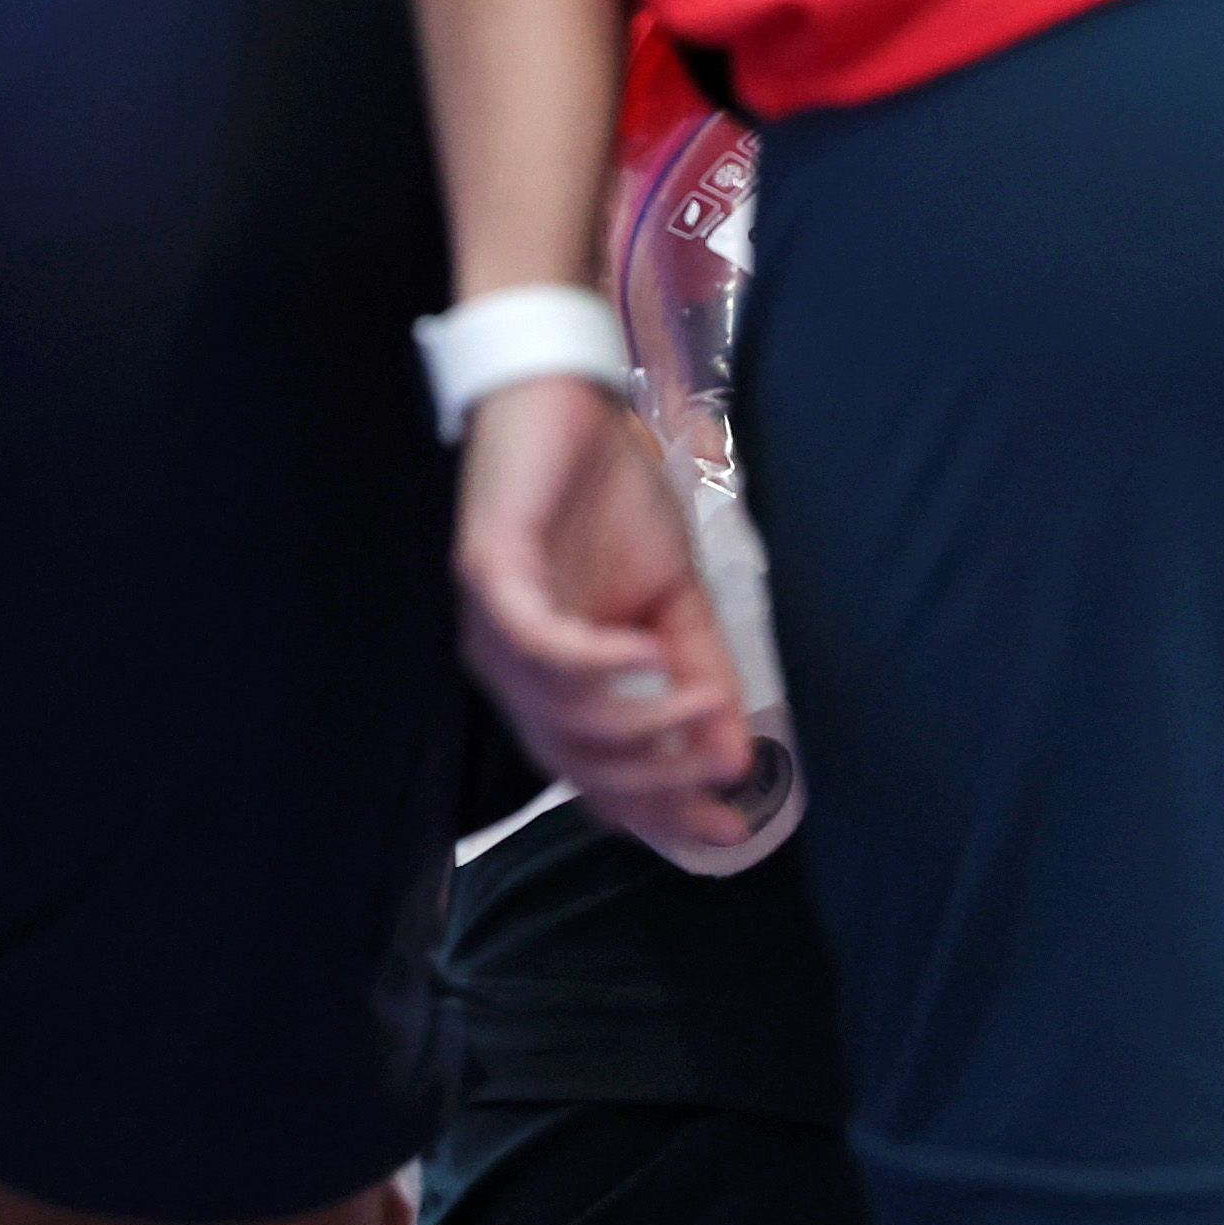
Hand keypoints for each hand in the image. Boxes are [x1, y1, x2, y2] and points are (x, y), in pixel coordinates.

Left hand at [451, 369, 759, 854]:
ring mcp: (493, 625)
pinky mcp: (486, 574)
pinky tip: (646, 656)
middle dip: (653, 784)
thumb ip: (703, 674)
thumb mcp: (676, 598)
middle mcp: (513, 667)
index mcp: (554, 679)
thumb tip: (736, 758)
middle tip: (720, 783)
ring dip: (640, 722)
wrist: (565, 396)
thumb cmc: (610, 494)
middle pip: (575, 761)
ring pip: (558, 714)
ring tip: (702, 707)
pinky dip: (595, 663)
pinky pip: (536, 643)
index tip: (728, 828)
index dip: (659, 810)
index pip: (598, 770)